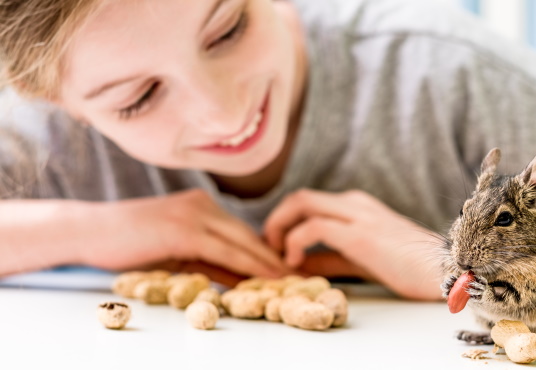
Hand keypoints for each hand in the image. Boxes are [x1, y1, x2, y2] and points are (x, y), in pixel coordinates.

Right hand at [81, 189, 288, 278]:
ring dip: (268, 263)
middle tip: (304, 275)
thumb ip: (208, 262)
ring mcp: (194, 214)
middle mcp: (203, 205)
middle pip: (249, 235)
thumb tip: (239, 279)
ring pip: (241, 242)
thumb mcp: (176, 253)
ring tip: (292, 280)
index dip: (267, 251)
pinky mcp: (184, 230)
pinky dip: (247, 265)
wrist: (90, 232)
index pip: (242, 232)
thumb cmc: (128, 244)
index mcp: (202, 205)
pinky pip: (223, 251)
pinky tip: (265, 277)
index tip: (290, 268)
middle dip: (276, 257)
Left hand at [264, 189, 445, 299]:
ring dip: (279, 227)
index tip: (276, 248)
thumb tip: (298, 264)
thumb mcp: (361, 261)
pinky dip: (295, 243)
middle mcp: (355, 203)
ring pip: (301, 202)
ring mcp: (358, 215)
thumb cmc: (410, 269)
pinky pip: (313, 227)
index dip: (285, 223)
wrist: (444, 272)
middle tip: (270, 248)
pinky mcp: (360, 233)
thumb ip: (329, 259)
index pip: (310, 203)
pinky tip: (295, 263)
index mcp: (358, 206)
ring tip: (278, 255)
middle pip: (300, 196)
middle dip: (276, 220)